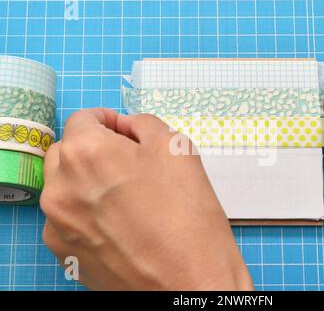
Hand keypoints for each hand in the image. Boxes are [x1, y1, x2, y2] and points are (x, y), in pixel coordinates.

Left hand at [41, 108, 252, 289]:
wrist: (189, 281)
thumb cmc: (188, 216)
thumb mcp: (177, 148)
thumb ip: (144, 125)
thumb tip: (127, 127)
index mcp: (86, 153)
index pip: (84, 119)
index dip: (108, 120)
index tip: (122, 130)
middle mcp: (61, 187)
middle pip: (69, 152)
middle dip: (95, 149)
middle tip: (129, 162)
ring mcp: (58, 223)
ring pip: (66, 186)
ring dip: (89, 181)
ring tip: (127, 196)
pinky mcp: (64, 252)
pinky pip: (68, 218)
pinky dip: (87, 211)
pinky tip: (119, 222)